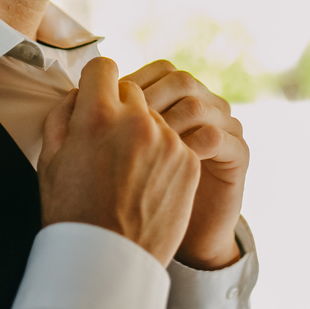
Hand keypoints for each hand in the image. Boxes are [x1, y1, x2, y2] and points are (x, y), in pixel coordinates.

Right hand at [38, 57, 200, 267]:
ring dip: (144, 130)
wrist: (109, 261)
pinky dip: (164, 152)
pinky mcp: (188, 160)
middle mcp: (136, 120)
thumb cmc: (73, 212)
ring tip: (129, 168)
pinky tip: (148, 180)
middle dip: (120, 107)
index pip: (103, 67)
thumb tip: (80, 92)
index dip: (97, 81)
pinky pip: (176, 139)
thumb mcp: (51, 160)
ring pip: (156, 115)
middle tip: (111, 140)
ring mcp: (167, 140)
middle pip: (132, 89)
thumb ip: (64, 114)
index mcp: (97, 115)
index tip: (97, 94)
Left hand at [122, 61, 248, 270]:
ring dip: (166, 120)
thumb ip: (104, 122)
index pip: (158, 71)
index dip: (131, 81)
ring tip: (142, 141)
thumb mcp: (117, 153)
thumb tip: (72, 96)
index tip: (103, 102)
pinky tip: (167, 159)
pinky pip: (218, 137)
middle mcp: (202, 105)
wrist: (172, 237)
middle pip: (180, 80)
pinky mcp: (236, 154)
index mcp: (175, 98)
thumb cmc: (136, 195)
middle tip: (122, 121)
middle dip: (148, 98)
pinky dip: (191, 143)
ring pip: (198, 105)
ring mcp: (222, 127)